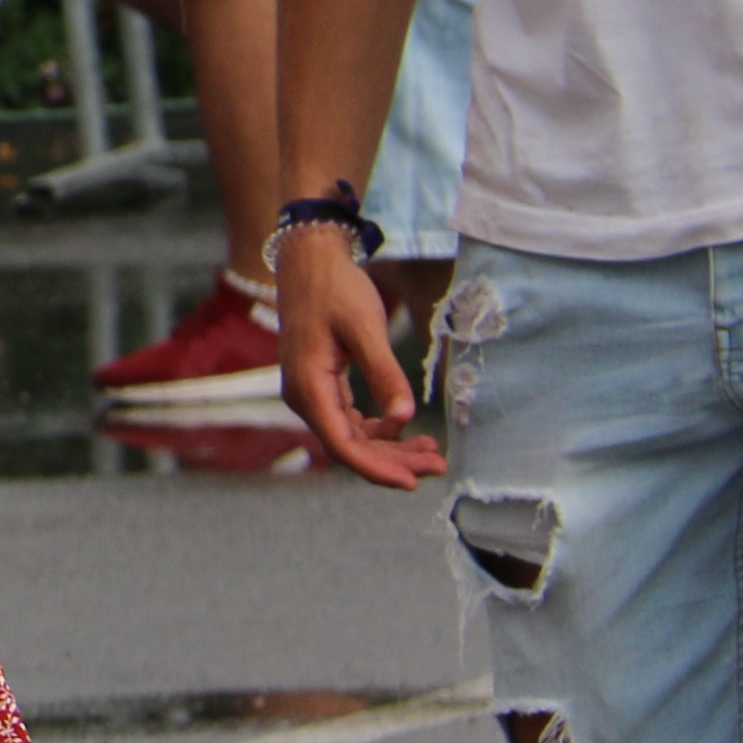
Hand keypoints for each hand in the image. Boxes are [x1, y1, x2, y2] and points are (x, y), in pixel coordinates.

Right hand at [280, 234, 443, 489]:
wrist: (309, 261)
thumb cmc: (335, 289)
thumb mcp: (365, 328)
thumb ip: (384, 373)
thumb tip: (406, 418)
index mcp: (308, 386)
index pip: (342, 445)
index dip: (377, 468)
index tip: (412, 481)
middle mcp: (304, 396)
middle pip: (349, 447)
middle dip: (393, 461)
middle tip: (438, 463)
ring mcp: (311, 392)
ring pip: (351, 437)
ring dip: (390, 448)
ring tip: (431, 451)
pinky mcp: (321, 386)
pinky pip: (350, 421)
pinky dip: (379, 431)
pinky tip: (407, 429)